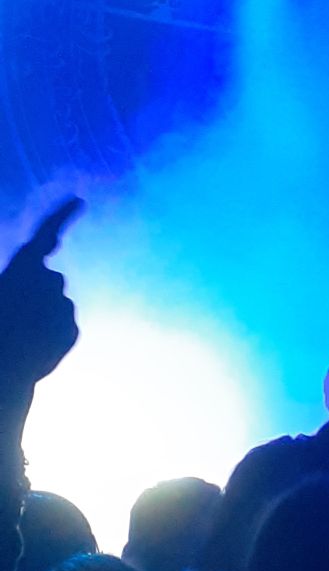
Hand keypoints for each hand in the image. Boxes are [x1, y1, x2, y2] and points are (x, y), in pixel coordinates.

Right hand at [0, 197, 82, 385]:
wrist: (2, 369)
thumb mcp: (3, 290)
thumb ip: (18, 278)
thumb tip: (50, 272)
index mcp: (22, 267)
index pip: (46, 234)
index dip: (61, 216)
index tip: (79, 201)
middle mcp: (48, 282)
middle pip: (52, 278)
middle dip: (40, 290)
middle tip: (18, 313)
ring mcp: (63, 306)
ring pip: (59, 304)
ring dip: (45, 315)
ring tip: (23, 334)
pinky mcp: (73, 329)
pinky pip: (65, 327)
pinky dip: (53, 335)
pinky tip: (35, 347)